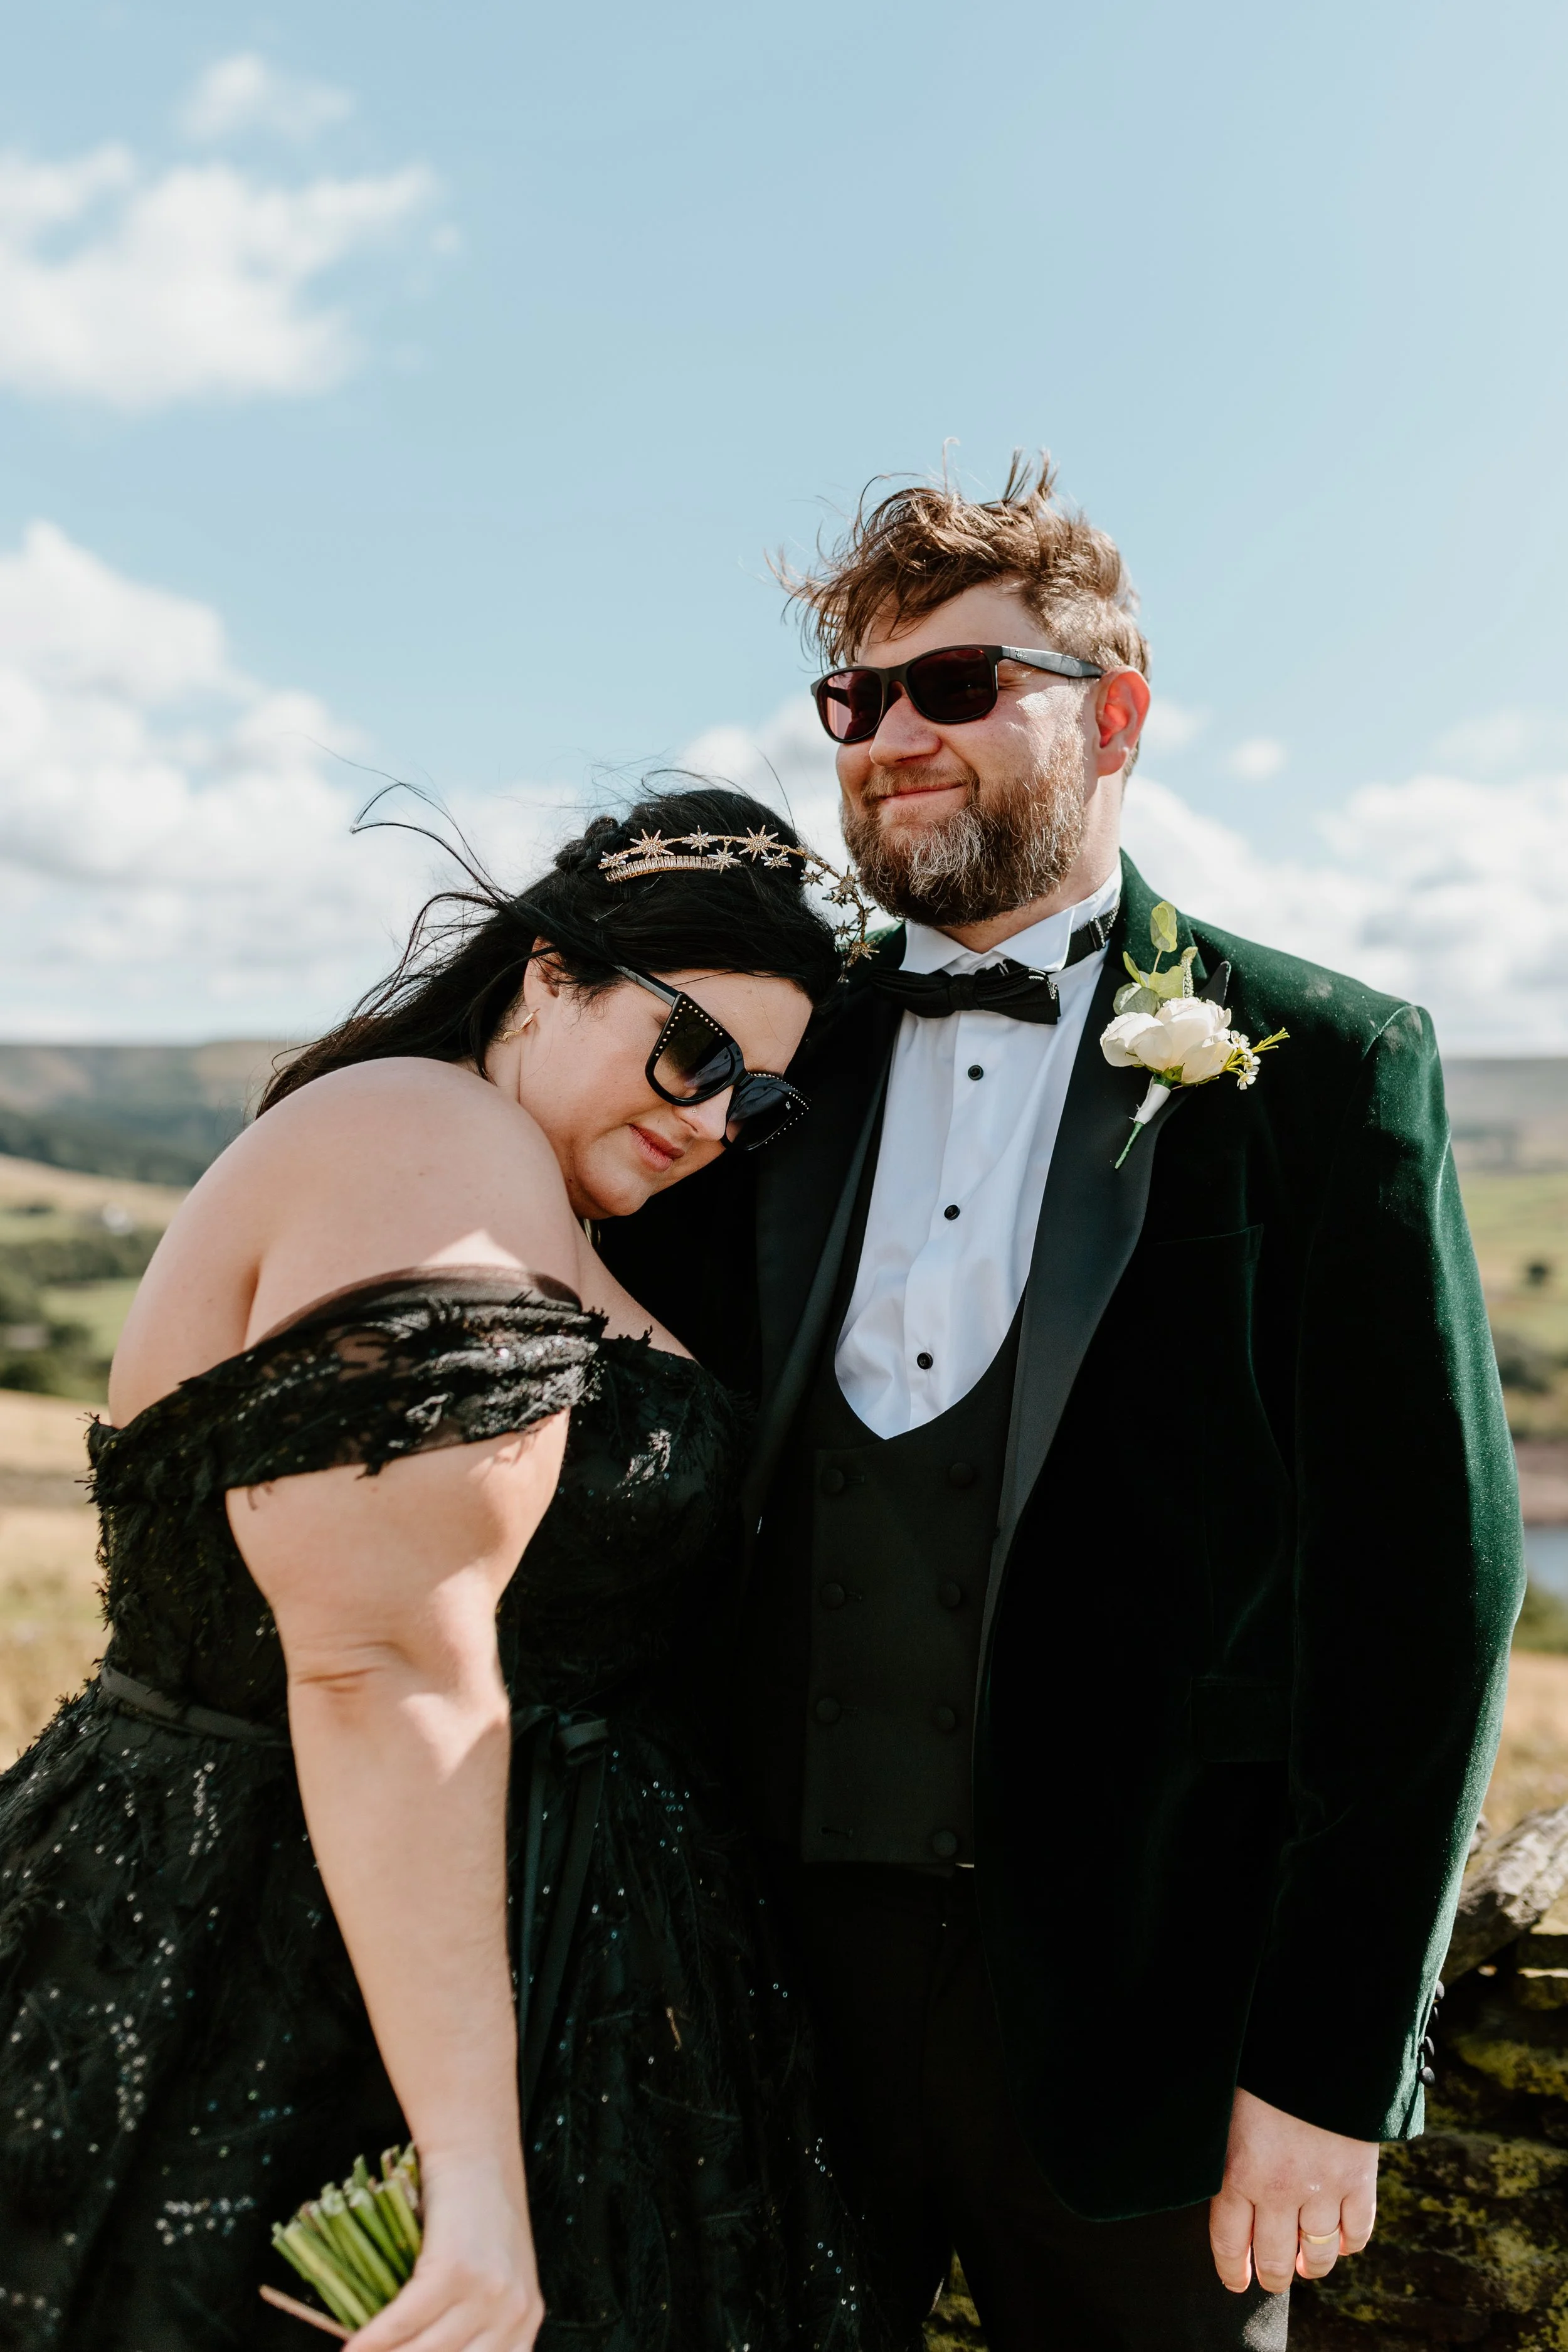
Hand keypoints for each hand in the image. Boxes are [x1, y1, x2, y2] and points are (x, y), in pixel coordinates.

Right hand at [349, 2156, 543, 2351]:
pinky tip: (349, 2350)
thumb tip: (424, 2351)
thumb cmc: (477, 2214)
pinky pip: (403, 2322)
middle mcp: (514, 2314)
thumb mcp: (496, 2277)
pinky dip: (371, 2341)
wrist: (476, 2154)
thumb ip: (479, 2326)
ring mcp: (487, 2293)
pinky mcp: (454, 2271)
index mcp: (526, 2322)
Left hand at [1209, 2087, 1378, 2295]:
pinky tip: (1341, 2242)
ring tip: (1306, 2265)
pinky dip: (1349, 2243)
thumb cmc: (1261, 2069)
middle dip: (1271, 2275)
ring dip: (1310, 2266)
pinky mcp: (1359, 2181)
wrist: (1317, 2041)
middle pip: (1273, 2258)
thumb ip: (1223, 2152)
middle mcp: (1278, 2191)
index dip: (1231, 2270)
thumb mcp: (1225, 2109)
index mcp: (1237, 2173)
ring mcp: (1322, 2189)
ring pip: (1317, 2254)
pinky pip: (1357, 2232)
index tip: (1235, 2281)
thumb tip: (1217, 2181)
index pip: (1228, 2243)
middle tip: (1271, 2277)